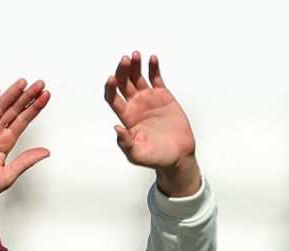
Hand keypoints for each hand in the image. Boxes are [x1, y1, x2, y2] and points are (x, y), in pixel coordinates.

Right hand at [0, 80, 52, 222]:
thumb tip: (46, 152)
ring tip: (23, 83)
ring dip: (10, 95)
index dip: (34, 108)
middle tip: (40, 84)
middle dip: (27, 97)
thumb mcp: (7, 176)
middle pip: (13, 110)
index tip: (46, 96)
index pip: (23, 120)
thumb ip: (25, 161)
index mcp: (5, 143)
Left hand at [103, 52, 199, 195]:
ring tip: (135, 55)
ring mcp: (148, 99)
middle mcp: (134, 105)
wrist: (178, 155)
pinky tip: (152, 59)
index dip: (110, 88)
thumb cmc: (156, 157)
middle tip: (125, 59)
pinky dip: (153, 68)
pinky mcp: (163, 96)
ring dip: (135, 65)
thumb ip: (125, 143)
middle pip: (124, 83)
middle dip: (122, 70)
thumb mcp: (137, 154)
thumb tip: (116, 128)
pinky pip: (156, 78)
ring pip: (138, 77)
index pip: (113, 98)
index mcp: (126, 117)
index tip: (112, 79)